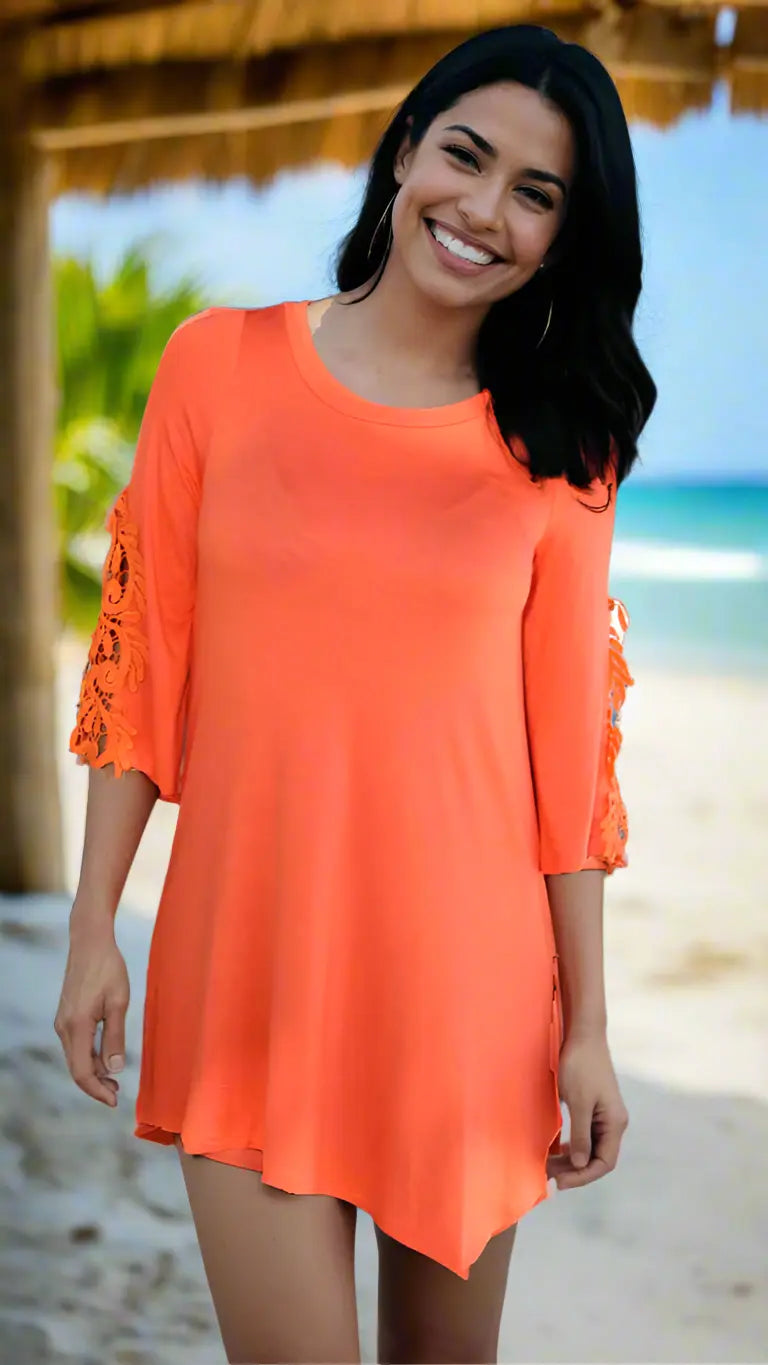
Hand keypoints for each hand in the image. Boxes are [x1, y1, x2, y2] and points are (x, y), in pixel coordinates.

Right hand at [54, 917, 129, 1107]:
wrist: (90, 942)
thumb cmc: (108, 968)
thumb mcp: (118, 1002)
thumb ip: (115, 1037)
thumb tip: (114, 1070)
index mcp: (77, 1026)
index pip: (82, 1071)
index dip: (97, 1091)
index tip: (114, 1101)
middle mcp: (64, 1027)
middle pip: (76, 1068)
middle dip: (96, 1086)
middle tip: (117, 1095)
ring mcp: (62, 1021)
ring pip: (75, 1058)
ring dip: (93, 1072)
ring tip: (115, 1079)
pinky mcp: (66, 1016)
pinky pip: (75, 1045)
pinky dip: (89, 1057)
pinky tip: (105, 1058)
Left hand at [546, 1030, 628, 1188]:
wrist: (583, 1035)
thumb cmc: (581, 1066)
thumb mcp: (579, 1103)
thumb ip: (580, 1135)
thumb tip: (579, 1164)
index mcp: (614, 1123)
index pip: (604, 1163)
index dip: (583, 1176)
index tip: (559, 1182)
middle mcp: (612, 1122)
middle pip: (596, 1158)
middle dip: (573, 1170)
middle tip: (546, 1175)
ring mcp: (603, 1115)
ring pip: (588, 1147)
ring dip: (570, 1158)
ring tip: (547, 1164)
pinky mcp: (592, 1107)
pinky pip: (583, 1134)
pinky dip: (569, 1144)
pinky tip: (554, 1149)